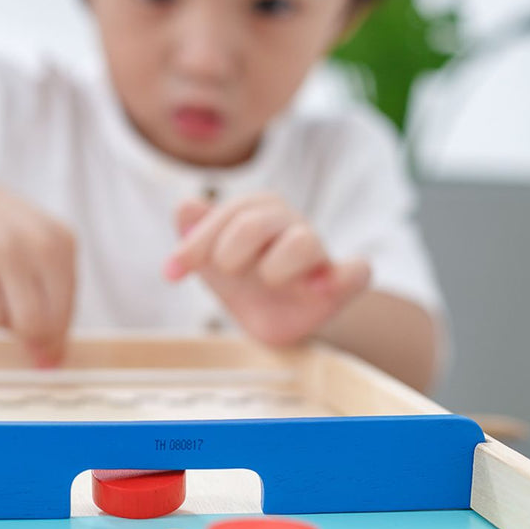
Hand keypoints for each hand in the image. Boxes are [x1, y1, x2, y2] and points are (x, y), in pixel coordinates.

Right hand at [0, 160, 75, 365]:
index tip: (44, 354)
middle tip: (10, 317)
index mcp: (62, 244)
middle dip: (27, 337)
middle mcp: (36, 244)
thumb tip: (51, 364)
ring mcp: (0, 251)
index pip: (66, 313)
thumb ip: (52, 304)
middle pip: (42, 326)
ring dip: (1, 321)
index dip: (54, 340)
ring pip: (13, 325)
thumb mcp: (38, 253)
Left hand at [165, 194, 369, 346]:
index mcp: (261, 212)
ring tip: (268, 282)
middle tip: (226, 272)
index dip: (197, 241)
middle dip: (229, 250)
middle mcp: (291, 226)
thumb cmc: (244, 283)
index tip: (171, 272)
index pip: (230, 212)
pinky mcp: (342, 283)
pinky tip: (316, 289)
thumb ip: (197, 232)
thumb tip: (185, 206)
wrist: (274, 322)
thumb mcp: (211, 260)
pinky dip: (341, 277)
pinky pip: (358, 271)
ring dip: (275, 267)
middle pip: (258, 221)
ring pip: (303, 242)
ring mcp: (319, 255)